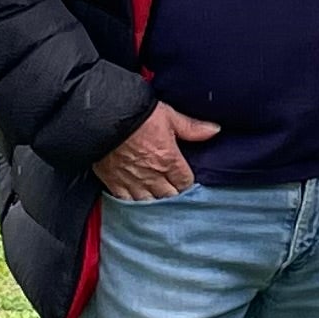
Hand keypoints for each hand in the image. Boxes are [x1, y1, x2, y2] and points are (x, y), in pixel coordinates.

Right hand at [94, 101, 218, 202]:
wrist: (103, 117)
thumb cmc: (137, 114)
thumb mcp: (168, 116)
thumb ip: (191, 127)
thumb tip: (215, 130)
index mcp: (169, 160)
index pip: (185, 182)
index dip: (186, 181)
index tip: (184, 178)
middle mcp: (153, 175)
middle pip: (170, 196)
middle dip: (173, 193)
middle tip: (172, 188)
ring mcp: (133, 182)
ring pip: (150, 203)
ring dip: (155, 200)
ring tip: (157, 196)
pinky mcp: (114, 183)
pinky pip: (128, 202)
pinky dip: (134, 202)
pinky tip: (137, 200)